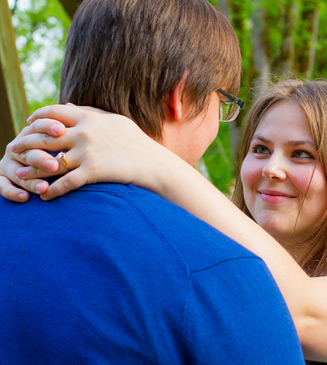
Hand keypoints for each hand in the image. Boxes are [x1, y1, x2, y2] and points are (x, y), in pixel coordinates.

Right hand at [0, 117, 69, 201]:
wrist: (44, 173)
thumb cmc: (68, 154)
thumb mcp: (69, 140)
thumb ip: (71, 126)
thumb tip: (74, 106)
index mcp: (32, 134)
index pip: (38, 126)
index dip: (48, 127)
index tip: (62, 130)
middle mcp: (17, 147)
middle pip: (27, 150)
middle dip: (40, 158)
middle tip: (54, 165)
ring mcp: (8, 163)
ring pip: (17, 171)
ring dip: (30, 179)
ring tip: (43, 188)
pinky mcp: (1, 179)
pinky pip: (2, 186)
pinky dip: (12, 192)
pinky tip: (25, 198)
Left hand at [4, 104, 169, 200]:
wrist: (155, 164)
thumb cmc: (137, 142)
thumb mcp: (115, 121)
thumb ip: (89, 112)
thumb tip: (66, 106)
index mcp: (89, 118)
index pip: (53, 112)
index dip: (36, 117)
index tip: (27, 124)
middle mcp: (84, 133)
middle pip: (44, 136)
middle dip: (25, 143)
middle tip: (13, 150)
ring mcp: (88, 152)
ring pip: (49, 161)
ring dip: (31, 170)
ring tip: (20, 176)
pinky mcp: (93, 172)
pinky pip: (65, 182)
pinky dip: (52, 191)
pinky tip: (44, 196)